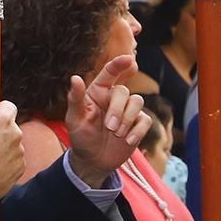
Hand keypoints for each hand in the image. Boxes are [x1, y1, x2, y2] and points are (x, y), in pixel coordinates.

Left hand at [66, 54, 152, 189]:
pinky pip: (145, 120)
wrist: (93, 161)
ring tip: (116, 134)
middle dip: (118, 110)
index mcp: (98, 92)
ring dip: (127, 120)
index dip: (119, 64)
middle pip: (124, 92)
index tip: (129, 59)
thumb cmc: (81, 137)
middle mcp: (114, 98)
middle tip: (109, 127)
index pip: (109, 73)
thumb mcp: (74, 119)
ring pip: (138, 102)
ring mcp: (128, 111)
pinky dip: (137, 131)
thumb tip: (75, 77)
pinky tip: (127, 141)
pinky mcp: (138, 124)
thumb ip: (75, 99)